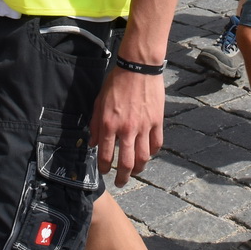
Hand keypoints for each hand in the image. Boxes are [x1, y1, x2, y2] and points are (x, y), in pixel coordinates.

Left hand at [91, 66, 163, 186]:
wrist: (138, 67)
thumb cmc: (116, 82)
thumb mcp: (99, 102)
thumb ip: (95, 124)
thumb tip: (93, 143)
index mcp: (109, 125)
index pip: (106, 156)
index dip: (104, 168)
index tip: (105, 171)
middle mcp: (126, 129)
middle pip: (126, 163)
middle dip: (122, 177)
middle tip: (121, 182)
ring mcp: (143, 127)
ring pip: (143, 158)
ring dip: (139, 169)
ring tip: (136, 172)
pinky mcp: (157, 121)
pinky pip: (156, 144)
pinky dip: (153, 152)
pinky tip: (148, 154)